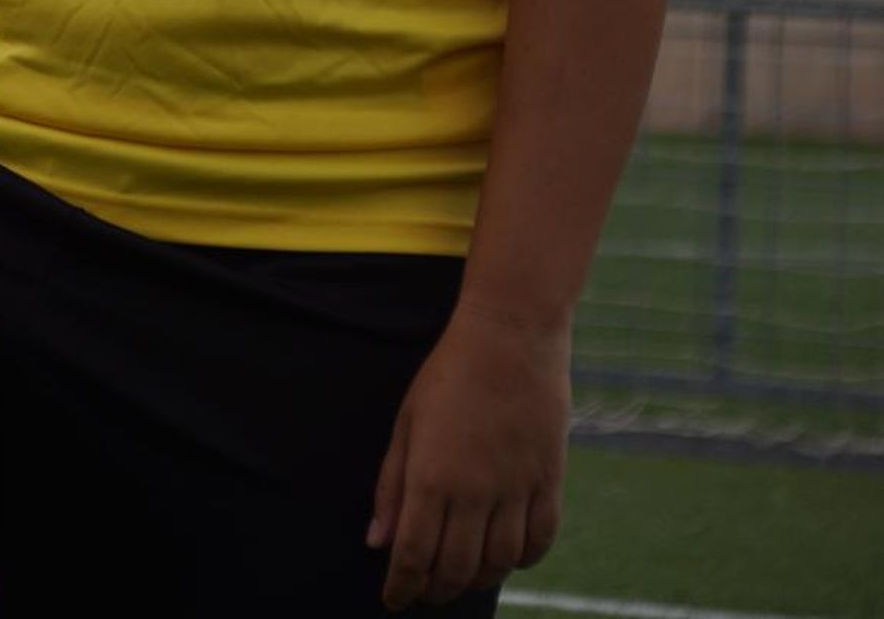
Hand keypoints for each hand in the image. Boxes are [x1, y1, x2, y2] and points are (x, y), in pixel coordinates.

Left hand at [367, 301, 568, 608]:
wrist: (510, 333)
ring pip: (498, 563)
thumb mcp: (407, 421)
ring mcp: (516, 488)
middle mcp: (475, 492)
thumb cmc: (449, 372)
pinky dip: (522, 561)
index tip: (394, 601)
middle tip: (425, 592)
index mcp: (432, 476)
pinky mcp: (549, 480)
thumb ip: (391, 485)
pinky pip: (539, 541)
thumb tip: (378, 543)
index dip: (402, 587)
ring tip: (461, 578)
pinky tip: (506, 557)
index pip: (414, 555)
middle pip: (455, 569)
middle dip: (435, 590)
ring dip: (476, 580)